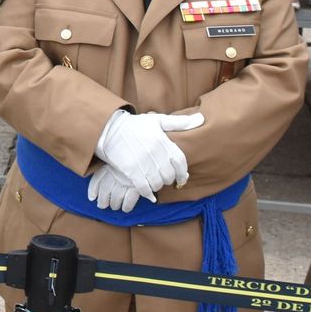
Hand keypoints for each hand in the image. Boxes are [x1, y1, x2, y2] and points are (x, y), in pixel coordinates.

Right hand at [88, 110, 204, 209]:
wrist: (108, 129)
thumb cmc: (134, 125)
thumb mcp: (157, 120)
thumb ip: (179, 122)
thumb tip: (201, 119)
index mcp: (163, 141)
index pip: (180, 162)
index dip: (183, 173)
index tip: (181, 178)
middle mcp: (155, 152)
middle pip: (169, 175)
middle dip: (168, 180)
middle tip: (163, 179)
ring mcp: (143, 162)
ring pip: (158, 183)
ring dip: (157, 186)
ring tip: (154, 183)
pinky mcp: (130, 170)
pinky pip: (144, 187)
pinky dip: (147, 192)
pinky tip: (147, 193)